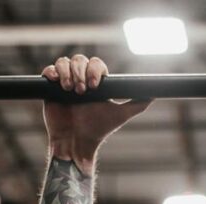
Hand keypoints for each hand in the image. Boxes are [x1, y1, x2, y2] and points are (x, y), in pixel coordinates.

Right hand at [42, 55, 150, 169]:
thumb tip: (156, 94)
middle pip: (80, 59)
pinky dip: (52, 72)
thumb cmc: (98, 129)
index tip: (96, 86)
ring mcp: (65, 83)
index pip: (96, 64)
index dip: (96, 70)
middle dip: (81, 72)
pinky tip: (57, 83)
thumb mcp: (121, 114)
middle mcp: (81, 80)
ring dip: (68, 72)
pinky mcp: (50, 89)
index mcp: (97, 82)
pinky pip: (49, 70)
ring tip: (70, 90)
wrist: (77, 142)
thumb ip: (138, 103)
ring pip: (64, 62)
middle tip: (83, 91)